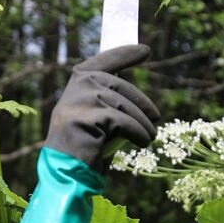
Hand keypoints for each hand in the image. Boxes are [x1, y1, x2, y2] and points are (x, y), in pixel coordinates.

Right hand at [45, 44, 159, 170]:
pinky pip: (122, 120)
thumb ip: (108, 100)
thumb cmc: (85, 146)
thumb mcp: (95, 116)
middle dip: (142, 102)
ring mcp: (79, 101)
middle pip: (118, 84)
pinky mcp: (86, 117)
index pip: (102, 61)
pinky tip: (143, 142)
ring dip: (142, 122)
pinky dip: (137, 132)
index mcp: (76, 83)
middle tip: (157, 117)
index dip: (124, 54)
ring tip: (151, 136)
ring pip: (123, 104)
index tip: (145, 50)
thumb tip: (136, 95)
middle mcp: (76, 87)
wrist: (66, 172)